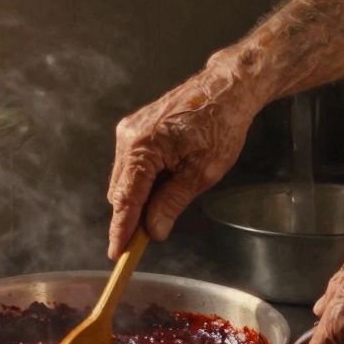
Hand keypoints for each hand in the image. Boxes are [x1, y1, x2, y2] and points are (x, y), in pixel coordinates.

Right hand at [107, 50, 262, 258]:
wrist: (226, 88)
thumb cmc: (220, 124)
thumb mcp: (202, 172)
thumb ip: (172, 202)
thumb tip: (153, 230)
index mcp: (142, 148)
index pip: (125, 199)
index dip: (121, 230)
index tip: (117, 254)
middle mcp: (128, 138)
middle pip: (120, 192)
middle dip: (130, 217)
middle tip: (144, 241)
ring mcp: (129, 132)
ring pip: (124, 180)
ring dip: (138, 200)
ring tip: (162, 206)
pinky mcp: (135, 130)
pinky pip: (130, 166)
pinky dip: (142, 183)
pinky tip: (163, 185)